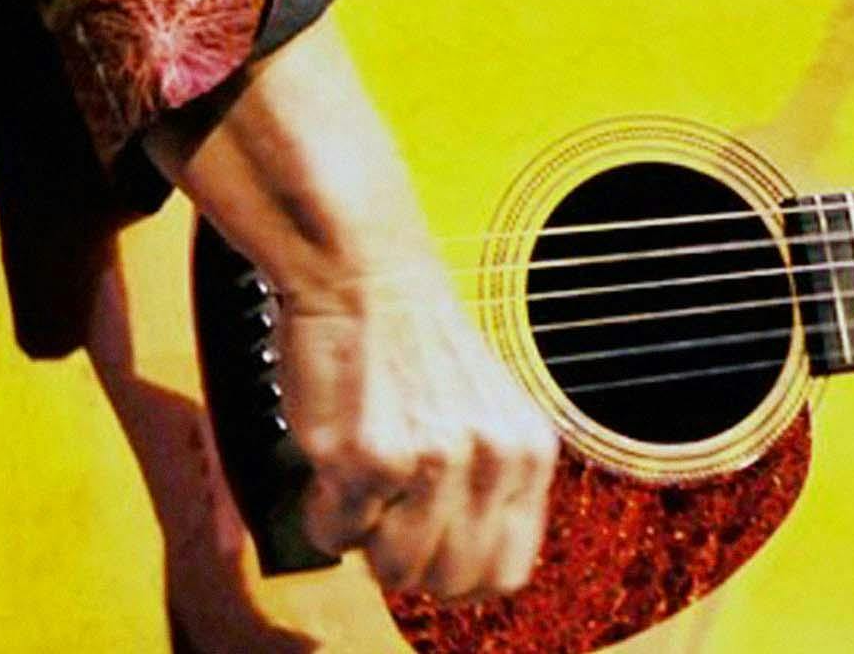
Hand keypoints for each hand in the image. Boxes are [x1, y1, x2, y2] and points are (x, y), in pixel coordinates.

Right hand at [147, 16, 556, 600]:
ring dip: (363, 530)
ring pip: (394, 570)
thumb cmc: (411, 342)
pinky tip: (334, 453)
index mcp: (529, 450)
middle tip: (386, 499)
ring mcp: (437, 458)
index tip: (425, 539)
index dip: (455, 570)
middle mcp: (494, 456)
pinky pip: (338, 534)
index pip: (505, 574)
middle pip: (449, 583)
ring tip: (361, 468)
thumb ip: (484, 489)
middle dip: (406, 555)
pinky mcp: (374, 455)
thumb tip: (462, 580)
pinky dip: (323, 508)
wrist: (363, 269)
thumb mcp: (478, 413)